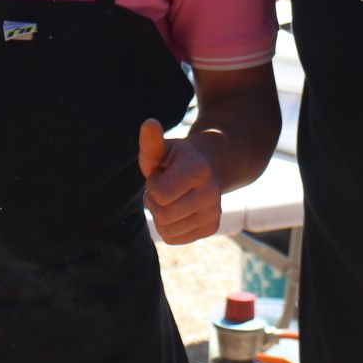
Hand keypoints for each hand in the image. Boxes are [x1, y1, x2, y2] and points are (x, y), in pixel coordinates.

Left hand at [139, 121, 223, 243]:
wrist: (210, 165)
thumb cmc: (178, 157)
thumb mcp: (164, 147)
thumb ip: (152, 141)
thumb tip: (149, 123)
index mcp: (199, 171)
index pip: (159, 194)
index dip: (152, 183)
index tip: (162, 172)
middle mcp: (211, 195)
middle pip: (162, 216)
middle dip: (154, 201)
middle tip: (165, 186)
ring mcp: (214, 214)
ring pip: (166, 230)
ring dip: (160, 214)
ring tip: (172, 197)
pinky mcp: (211, 228)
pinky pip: (173, 238)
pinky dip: (168, 226)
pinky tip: (178, 209)